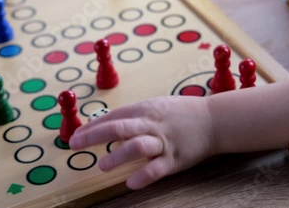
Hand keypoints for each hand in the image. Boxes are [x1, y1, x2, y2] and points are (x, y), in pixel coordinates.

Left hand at [69, 96, 215, 189]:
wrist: (214, 120)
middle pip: (119, 127)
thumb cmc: (182, 113)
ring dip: (118, 156)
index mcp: (146, 109)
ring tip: (102, 166)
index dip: (92, 125)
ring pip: (137, 146)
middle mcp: (153, 123)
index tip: (76, 134)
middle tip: (74, 144)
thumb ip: (135, 115)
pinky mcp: (175, 158)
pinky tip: (131, 183)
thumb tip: (108, 124)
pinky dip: (143, 176)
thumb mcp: (158, 106)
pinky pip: (157, 168)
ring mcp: (164, 141)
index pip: (114, 116)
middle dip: (94, 136)